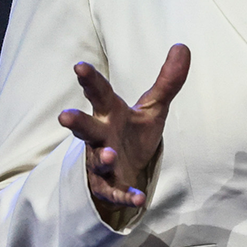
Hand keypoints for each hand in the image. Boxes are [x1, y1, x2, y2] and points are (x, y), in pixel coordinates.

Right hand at [58, 44, 190, 219]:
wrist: (126, 170)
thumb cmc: (132, 133)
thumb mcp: (152, 108)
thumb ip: (167, 81)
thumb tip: (182, 46)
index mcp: (109, 113)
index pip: (98, 93)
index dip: (89, 80)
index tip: (80, 66)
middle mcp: (100, 136)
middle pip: (85, 128)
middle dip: (76, 122)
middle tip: (64, 116)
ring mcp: (101, 162)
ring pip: (96, 161)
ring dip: (102, 159)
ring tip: (109, 156)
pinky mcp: (109, 186)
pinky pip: (114, 192)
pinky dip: (124, 196)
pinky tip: (139, 200)